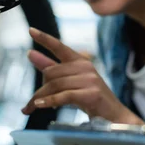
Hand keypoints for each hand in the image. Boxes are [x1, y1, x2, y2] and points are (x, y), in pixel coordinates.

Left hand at [21, 27, 143, 125]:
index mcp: (80, 60)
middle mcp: (85, 66)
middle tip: (30, 103)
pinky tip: (39, 106)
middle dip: (39, 88)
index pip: (59, 46)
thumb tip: (31, 54)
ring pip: (55, 85)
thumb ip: (51, 67)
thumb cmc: (90, 97)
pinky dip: (49, 101)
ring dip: (40, 98)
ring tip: (31, 108)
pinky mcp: (91, 93)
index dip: (45, 38)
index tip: (31, 30)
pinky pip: (63, 96)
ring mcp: (89, 79)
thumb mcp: (70, 81)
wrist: (113, 115)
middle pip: (51, 72)